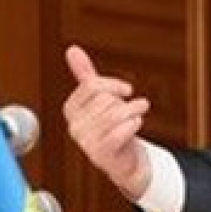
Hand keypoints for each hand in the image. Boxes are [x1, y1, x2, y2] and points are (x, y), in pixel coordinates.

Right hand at [63, 44, 150, 198]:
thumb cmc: (114, 128)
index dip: (113, 85)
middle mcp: (75, 126)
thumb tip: (72, 50)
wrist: (126, 161)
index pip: (91, 86)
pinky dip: (134, 124)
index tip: (126, 90)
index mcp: (71, 110)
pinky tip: (135, 126)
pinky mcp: (101, 154)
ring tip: (139, 113)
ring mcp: (86, 142)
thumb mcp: (100, 99)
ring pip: (116, 113)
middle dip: (124, 102)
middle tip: (129, 111)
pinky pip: (121, 130)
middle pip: (106, 99)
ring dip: (134, 110)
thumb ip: (86, 75)